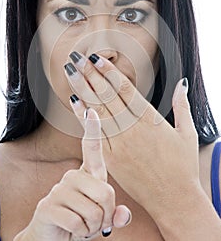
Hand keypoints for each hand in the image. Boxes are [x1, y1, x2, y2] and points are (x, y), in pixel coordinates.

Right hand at [14, 107, 130, 240]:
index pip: (90, 147)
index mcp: (87, 173)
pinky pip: (79, 223)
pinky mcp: (48, 206)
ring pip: (94, 211)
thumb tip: (124, 215)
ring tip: (83, 225)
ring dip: (93, 227)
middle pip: (106, 192)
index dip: (92, 129)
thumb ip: (115, 213)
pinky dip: (81, 233)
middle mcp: (72, 176)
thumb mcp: (102, 217)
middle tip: (96, 222)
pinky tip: (72, 230)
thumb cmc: (80, 221)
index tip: (91, 109)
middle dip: (106, 215)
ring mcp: (59, 190)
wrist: (51, 237)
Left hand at [65, 52, 200, 222]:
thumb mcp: (187, 133)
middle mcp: (132, 129)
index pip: (125, 89)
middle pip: (107, 96)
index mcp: (150, 120)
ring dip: (83, 90)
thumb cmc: (182, 166)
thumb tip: (181, 84)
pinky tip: (74, 102)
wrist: (174, 200)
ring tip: (71, 73)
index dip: (109, 72)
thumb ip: (182, 106)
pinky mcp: (111, 160)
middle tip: (78, 59)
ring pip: (97, 111)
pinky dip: (83, 117)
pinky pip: (93, 134)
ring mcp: (119, 144)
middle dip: (91, 75)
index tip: (97, 59)